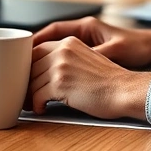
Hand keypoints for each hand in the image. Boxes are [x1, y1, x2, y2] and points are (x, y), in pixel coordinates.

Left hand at [27, 36, 150, 119]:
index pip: (37, 49)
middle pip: (31, 66)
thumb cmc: (110, 80)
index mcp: (69, 42)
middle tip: (27, 94)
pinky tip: (43, 108)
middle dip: (27, 82)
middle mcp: (63, 51)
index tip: (27, 77)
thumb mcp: (87, 57)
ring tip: (35, 103)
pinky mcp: (59, 84)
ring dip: (31, 96)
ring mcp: (60, 66)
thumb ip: (67, 57)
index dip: (29, 65)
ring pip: (32, 82)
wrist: (124, 90)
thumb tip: (44, 69)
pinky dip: (37, 105)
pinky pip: (37, 96)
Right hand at [31, 16, 150, 68]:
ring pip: (55, 53)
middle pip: (50, 42)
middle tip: (20, 70)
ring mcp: (85, 45)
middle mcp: (83, 34)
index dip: (36, 41)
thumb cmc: (137, 47)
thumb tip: (75, 64)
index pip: (53, 30)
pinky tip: (49, 83)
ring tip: (30, 79)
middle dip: (34, 56)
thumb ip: (94, 55)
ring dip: (43, 65)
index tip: (22, 52)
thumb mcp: (115, 51)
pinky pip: (65, 61)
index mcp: (86, 28)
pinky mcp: (89, 56)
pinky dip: (56, 70)